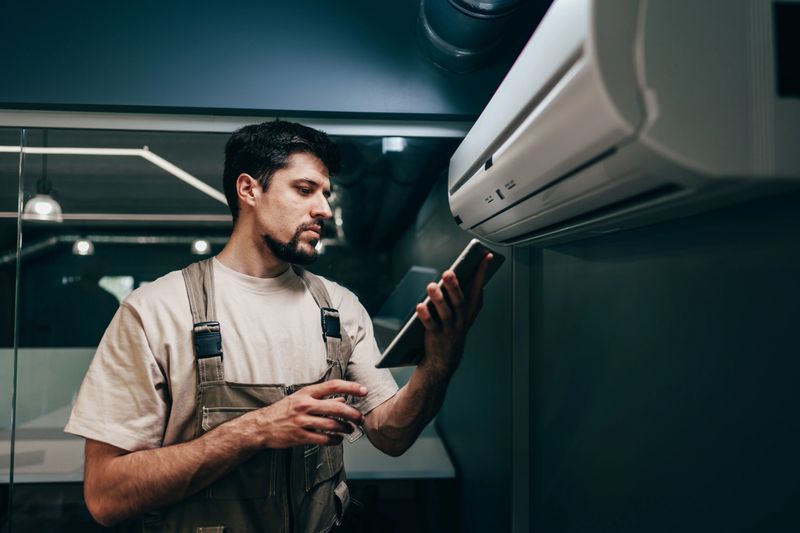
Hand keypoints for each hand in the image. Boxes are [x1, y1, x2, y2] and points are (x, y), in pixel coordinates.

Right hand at [248, 380, 366, 447]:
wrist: (262, 426)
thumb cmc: (283, 410)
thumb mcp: (302, 398)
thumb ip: (322, 398)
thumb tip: (342, 399)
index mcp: (307, 393)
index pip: (333, 386)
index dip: (351, 387)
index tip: (363, 390)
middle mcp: (305, 405)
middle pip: (336, 407)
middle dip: (353, 413)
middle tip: (360, 418)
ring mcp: (302, 421)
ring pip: (332, 425)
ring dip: (345, 428)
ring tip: (350, 429)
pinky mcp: (300, 436)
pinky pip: (323, 439)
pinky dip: (334, 440)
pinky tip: (338, 440)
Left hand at [416, 252, 492, 376]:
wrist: (445, 360)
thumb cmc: (451, 330)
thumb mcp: (461, 313)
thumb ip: (460, 294)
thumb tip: (455, 272)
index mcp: (469, 311)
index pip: (478, 289)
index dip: (483, 273)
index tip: (486, 256)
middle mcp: (461, 319)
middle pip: (459, 301)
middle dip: (454, 287)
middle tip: (448, 273)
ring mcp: (449, 329)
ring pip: (445, 313)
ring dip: (438, 299)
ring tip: (431, 286)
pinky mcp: (436, 337)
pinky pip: (430, 325)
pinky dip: (425, 316)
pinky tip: (420, 306)